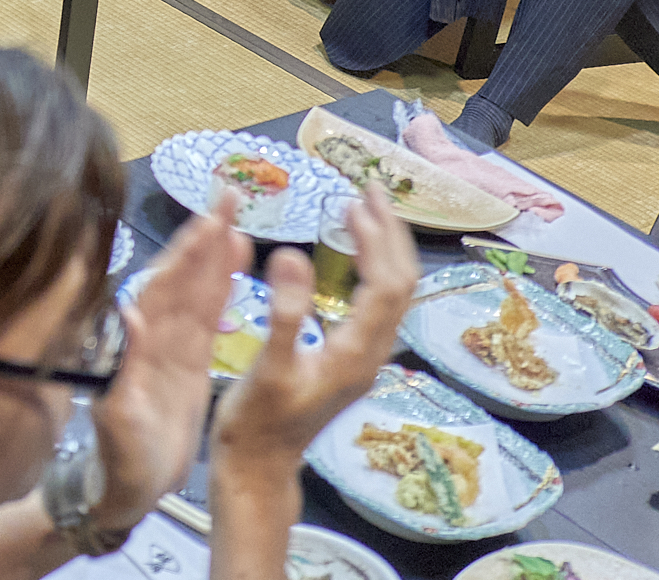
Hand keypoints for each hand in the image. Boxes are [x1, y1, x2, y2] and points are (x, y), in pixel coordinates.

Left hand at [90, 194, 246, 524]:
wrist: (124, 492)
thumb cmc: (118, 463)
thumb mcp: (118, 423)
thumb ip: (120, 370)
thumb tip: (127, 314)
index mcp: (134, 345)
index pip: (163, 288)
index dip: (185, 254)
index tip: (207, 221)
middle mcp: (150, 336)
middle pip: (180, 278)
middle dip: (202, 239)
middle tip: (228, 197)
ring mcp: (169, 347)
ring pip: (195, 292)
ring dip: (213, 256)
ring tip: (235, 219)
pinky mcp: (186, 362)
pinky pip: (205, 317)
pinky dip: (219, 288)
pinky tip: (235, 262)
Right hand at [212, 184, 416, 476]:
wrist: (258, 468)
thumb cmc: (257, 422)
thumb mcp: (267, 365)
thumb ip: (283, 310)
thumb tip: (292, 252)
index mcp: (356, 353)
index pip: (386, 284)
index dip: (377, 238)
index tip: (356, 199)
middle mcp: (370, 354)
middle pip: (400, 286)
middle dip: (389, 235)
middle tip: (368, 190)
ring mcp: (362, 359)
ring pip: (391, 295)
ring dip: (383, 250)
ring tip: (363, 213)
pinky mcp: (349, 360)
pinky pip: (374, 305)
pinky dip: (368, 270)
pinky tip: (348, 258)